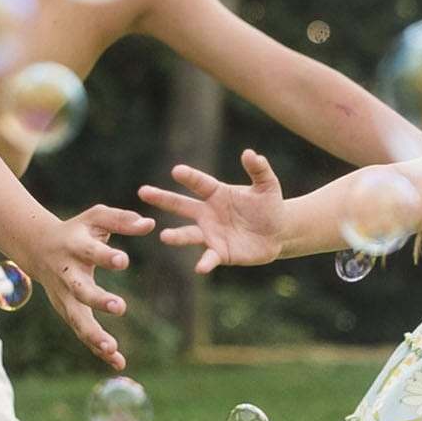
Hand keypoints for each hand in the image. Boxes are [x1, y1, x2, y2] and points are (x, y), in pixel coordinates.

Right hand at [23, 205, 154, 369]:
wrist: (38, 247)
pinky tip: (118, 362)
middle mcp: (67, 274)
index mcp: (75, 247)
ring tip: (112, 348)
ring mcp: (65, 297)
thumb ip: (121, 220)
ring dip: (93, 335)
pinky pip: (83, 334)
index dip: (105, 256)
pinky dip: (99, 349)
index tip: (123, 260)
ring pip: (77, 320)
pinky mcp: (68, 313)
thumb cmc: (77, 230)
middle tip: (119, 306)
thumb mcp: (96, 217)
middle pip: (80, 290)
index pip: (91, 251)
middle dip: (97, 299)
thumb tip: (150, 224)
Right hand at [138, 149, 284, 272]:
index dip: (189, 177)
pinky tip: (199, 267)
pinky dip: (204, 262)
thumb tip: (251, 153)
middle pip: (182, 205)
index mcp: (217, 193)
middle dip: (163, 199)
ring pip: (189, 234)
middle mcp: (208, 213)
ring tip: (164, 236)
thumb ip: (259, 169)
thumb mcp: (268, 185)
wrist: (278, 233)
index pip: (200, 183)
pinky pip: (209, 258)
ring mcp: (211, 234)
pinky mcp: (220, 253)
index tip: (176, 171)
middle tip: (144, 192)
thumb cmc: (269, 205)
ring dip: (177, 236)